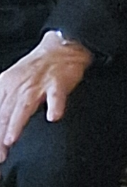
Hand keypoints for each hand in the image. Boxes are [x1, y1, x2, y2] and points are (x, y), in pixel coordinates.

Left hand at [0, 31, 92, 162]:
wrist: (61, 48)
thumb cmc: (36, 69)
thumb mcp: (9, 82)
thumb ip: (2, 103)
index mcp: (3, 87)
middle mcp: (18, 86)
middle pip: (4, 114)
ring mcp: (38, 84)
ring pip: (24, 106)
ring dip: (16, 123)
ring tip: (11, 139)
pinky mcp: (58, 82)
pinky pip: (56, 95)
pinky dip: (55, 105)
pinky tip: (54, 116)